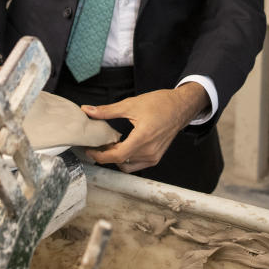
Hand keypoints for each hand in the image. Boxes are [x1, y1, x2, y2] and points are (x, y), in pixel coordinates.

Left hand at [81, 84, 206, 173]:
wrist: (180, 107)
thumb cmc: (160, 104)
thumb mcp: (130, 104)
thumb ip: (107, 111)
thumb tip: (87, 110)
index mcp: (143, 138)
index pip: (117, 156)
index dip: (100, 156)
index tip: (90, 151)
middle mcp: (149, 151)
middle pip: (120, 160)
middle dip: (105, 154)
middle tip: (96, 144)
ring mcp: (154, 156)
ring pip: (127, 164)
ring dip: (116, 157)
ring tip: (109, 145)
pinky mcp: (156, 158)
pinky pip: (136, 165)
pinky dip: (126, 159)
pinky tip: (122, 147)